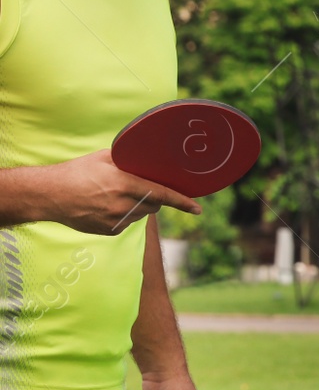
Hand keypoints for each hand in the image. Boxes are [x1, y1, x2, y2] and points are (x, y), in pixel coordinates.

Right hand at [39, 150, 200, 234]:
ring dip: (138, 206)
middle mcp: (123, 205)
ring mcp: (117, 220)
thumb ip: (129, 160)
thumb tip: (149, 160)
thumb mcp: (103, 158)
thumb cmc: (77, 172)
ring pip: (142, 215)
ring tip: (114, 195)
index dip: (182, 202)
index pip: (162, 194)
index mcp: (124, 184)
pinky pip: (128, 223)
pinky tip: (106, 206)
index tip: (197, 208)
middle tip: (136, 188)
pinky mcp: (110, 231)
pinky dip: (125, 215)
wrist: (49, 195)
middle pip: (154, 205)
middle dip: (153, 198)